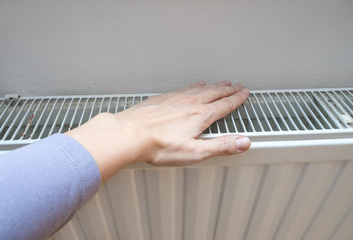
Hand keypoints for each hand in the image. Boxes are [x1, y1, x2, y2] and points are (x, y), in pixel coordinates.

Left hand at [66, 80, 250, 183]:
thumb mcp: (195, 152)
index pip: (225, 105)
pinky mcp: (164, 98)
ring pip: (201, 88)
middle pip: (215, 92)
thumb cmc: (158, 145)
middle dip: (228, 89)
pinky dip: (195, 85)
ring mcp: (176, 98)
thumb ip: (220, 146)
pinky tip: (194, 85)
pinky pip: (185, 87)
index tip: (244, 93)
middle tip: (237, 85)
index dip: (237, 99)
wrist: (130, 134)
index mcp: (200, 115)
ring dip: (214, 85)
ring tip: (222, 82)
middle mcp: (190, 103)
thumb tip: (243, 142)